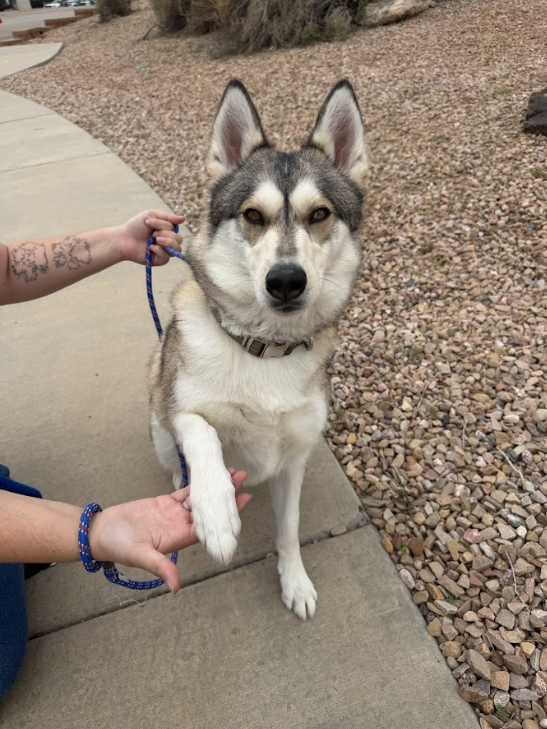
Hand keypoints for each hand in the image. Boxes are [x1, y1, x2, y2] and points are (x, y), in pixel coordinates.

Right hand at [89, 469, 249, 592]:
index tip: (243, 502)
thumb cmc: (117, 546)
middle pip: (209, 512)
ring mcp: (172, 514)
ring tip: (231, 473)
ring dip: (213, 488)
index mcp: (178, 539)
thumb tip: (176, 587)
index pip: (209, 527)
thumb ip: (159, 568)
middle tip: (243, 480)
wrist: (100, 533)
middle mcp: (179, 527)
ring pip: (199, 500)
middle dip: (225, 498)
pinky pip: (184, 492)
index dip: (226, 516)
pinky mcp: (163, 503)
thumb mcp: (139, 557)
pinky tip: (207, 474)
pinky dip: (196, 484)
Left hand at [118, 209, 184, 265]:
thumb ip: (168, 217)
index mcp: (167, 230)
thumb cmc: (136, 226)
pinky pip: (167, 258)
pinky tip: (151, 248)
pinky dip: (160, 251)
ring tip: (154, 240)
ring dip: (167, 242)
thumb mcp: (151, 215)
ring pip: (177, 249)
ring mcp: (164, 251)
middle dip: (166, 235)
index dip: (165, 225)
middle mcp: (167, 241)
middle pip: (179, 239)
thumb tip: (184, 218)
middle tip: (153, 234)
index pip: (175, 229)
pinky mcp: (159, 260)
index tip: (149, 222)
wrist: (124, 239)